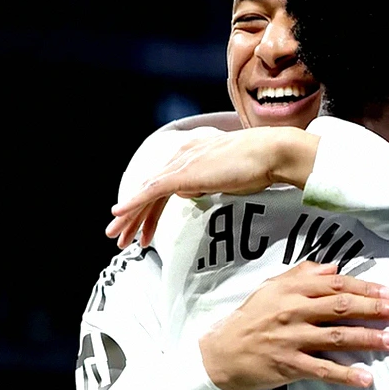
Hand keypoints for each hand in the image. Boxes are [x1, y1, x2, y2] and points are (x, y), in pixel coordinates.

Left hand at [106, 126, 319, 248]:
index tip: (147, 229)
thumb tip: (191, 193)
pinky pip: (151, 191)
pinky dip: (133, 203)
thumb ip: (208, 183)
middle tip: (121, 236)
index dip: (153, 208)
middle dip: (135, 215)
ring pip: (147, 193)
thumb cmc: (260, 165)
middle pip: (151, 189)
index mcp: (193, 154)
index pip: (165, 184)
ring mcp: (182, 164)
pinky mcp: (183, 174)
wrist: (271, 153)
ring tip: (116, 236)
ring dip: (130, 216)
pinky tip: (120, 214)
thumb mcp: (228, 177)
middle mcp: (182, 156)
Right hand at [198, 260, 388, 389]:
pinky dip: (345, 374)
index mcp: (291, 290)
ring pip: (336, 337)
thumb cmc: (250, 318)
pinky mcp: (289, 365)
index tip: (388, 293)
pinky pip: (322, 370)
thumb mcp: (271, 288)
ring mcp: (292, 339)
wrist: (220, 353)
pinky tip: (366, 378)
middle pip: (341, 308)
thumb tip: (334, 267)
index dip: (365, 288)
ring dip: (368, 339)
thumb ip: (303, 274)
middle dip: (374, 310)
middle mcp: (293, 312)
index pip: (335, 285)